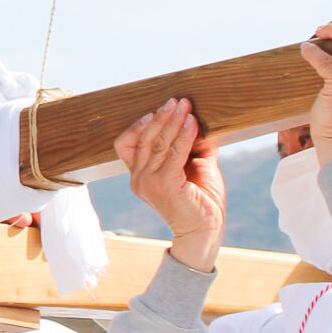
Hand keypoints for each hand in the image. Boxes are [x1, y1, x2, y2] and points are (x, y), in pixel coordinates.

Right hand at [117, 98, 224, 271]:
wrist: (205, 232)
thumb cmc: (200, 202)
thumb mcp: (193, 168)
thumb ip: (191, 147)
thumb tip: (199, 121)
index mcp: (139, 176)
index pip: (126, 144)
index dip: (139, 125)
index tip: (159, 110)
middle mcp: (138, 179)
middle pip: (143, 138)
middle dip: (161, 116)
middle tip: (176, 101)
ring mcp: (148, 182)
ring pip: (157, 142)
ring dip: (173, 121)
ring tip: (186, 106)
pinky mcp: (164, 185)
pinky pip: (173, 153)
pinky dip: (184, 135)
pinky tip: (193, 123)